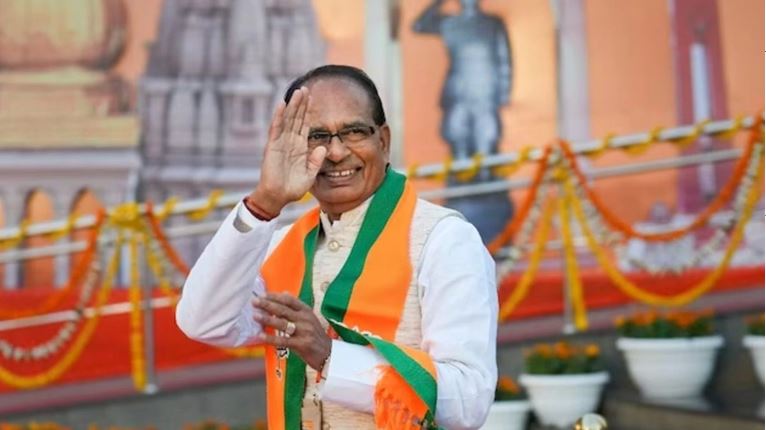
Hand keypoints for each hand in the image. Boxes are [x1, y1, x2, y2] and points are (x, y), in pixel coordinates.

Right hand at [249, 87, 327, 215]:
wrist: (278, 197)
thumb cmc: (292, 188)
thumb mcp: (310, 174)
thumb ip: (316, 161)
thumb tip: (323, 147)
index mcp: (299, 147)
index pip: (304, 125)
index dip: (308, 112)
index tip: (313, 98)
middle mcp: (290, 142)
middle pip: (296, 118)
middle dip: (301, 104)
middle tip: (306, 88)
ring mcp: (280, 142)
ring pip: (287, 120)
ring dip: (292, 106)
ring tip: (298, 91)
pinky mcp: (272, 146)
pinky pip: (276, 128)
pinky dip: (279, 116)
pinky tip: (282, 104)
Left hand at [252, 292, 331, 370]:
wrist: (329, 353)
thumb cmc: (315, 335)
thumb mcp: (309, 318)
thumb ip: (296, 306)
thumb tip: (283, 292)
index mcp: (307, 311)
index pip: (289, 300)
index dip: (275, 296)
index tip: (262, 294)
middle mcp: (305, 319)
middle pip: (284, 310)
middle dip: (267, 305)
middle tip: (254, 301)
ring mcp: (304, 332)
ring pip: (283, 323)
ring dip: (267, 319)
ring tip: (255, 316)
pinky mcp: (302, 345)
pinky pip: (283, 340)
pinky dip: (271, 338)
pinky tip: (261, 336)